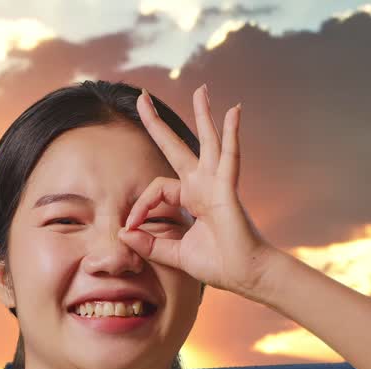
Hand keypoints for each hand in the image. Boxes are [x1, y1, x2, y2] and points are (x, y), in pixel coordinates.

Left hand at [121, 84, 279, 299]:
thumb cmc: (218, 264)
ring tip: (201, 91)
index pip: (156, 190)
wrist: (247, 275)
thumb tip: (123, 234)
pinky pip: (230, 156)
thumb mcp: (175, 254)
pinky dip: (231, 134)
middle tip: (142, 97)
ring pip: (208, 142)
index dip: (139, 206)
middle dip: (158, 123)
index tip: (130, 227)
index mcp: (191, 199)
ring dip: (203, 115)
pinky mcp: (228, 190)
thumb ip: (150, 244)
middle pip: (177, 147)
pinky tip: (233, 112)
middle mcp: (203, 186)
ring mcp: (217, 185)